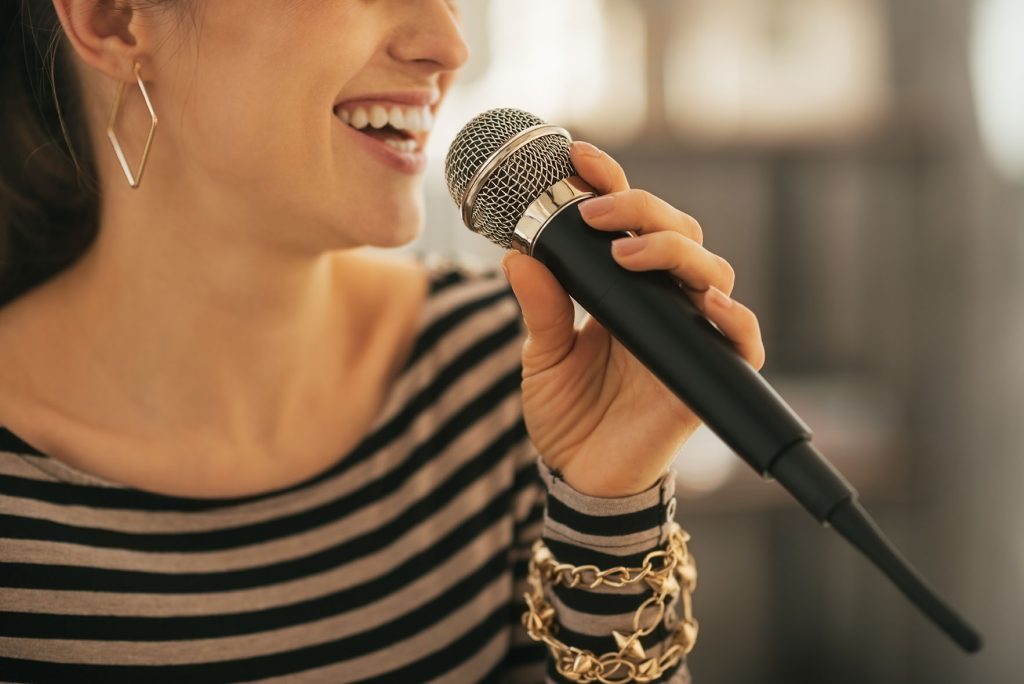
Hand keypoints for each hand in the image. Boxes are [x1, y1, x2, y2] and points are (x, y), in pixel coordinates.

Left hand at [503, 140, 765, 497]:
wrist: (583, 478)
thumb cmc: (568, 414)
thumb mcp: (543, 356)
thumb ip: (541, 308)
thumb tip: (517, 254)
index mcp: (622, 290)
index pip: (628, 223)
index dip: (613, 186)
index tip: (580, 158)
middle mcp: (662, 303)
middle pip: (677, 233)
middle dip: (641, 210)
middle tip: (596, 212)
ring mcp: (688, 334)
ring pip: (711, 271)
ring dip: (677, 252)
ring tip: (630, 254)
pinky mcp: (708, 375)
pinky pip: (739, 340)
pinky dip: (731, 318)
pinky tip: (705, 303)